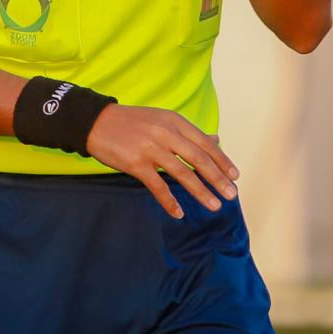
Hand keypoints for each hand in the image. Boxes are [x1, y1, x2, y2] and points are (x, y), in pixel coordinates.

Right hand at [86, 103, 239, 217]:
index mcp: (174, 122)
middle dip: (218, 179)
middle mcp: (166, 134)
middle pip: (198, 159)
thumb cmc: (133, 122)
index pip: (205, 143)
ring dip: (200, 192)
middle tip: (231, 194)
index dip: (222, 160)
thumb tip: (216, 139)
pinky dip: (169, 201)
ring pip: (182, 174)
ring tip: (214, 205)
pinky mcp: (135, 164)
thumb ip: (188, 133)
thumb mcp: (163, 120)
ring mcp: (151, 149)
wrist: (97, 122)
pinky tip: (179, 213)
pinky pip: (157, 186)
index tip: (235, 176)